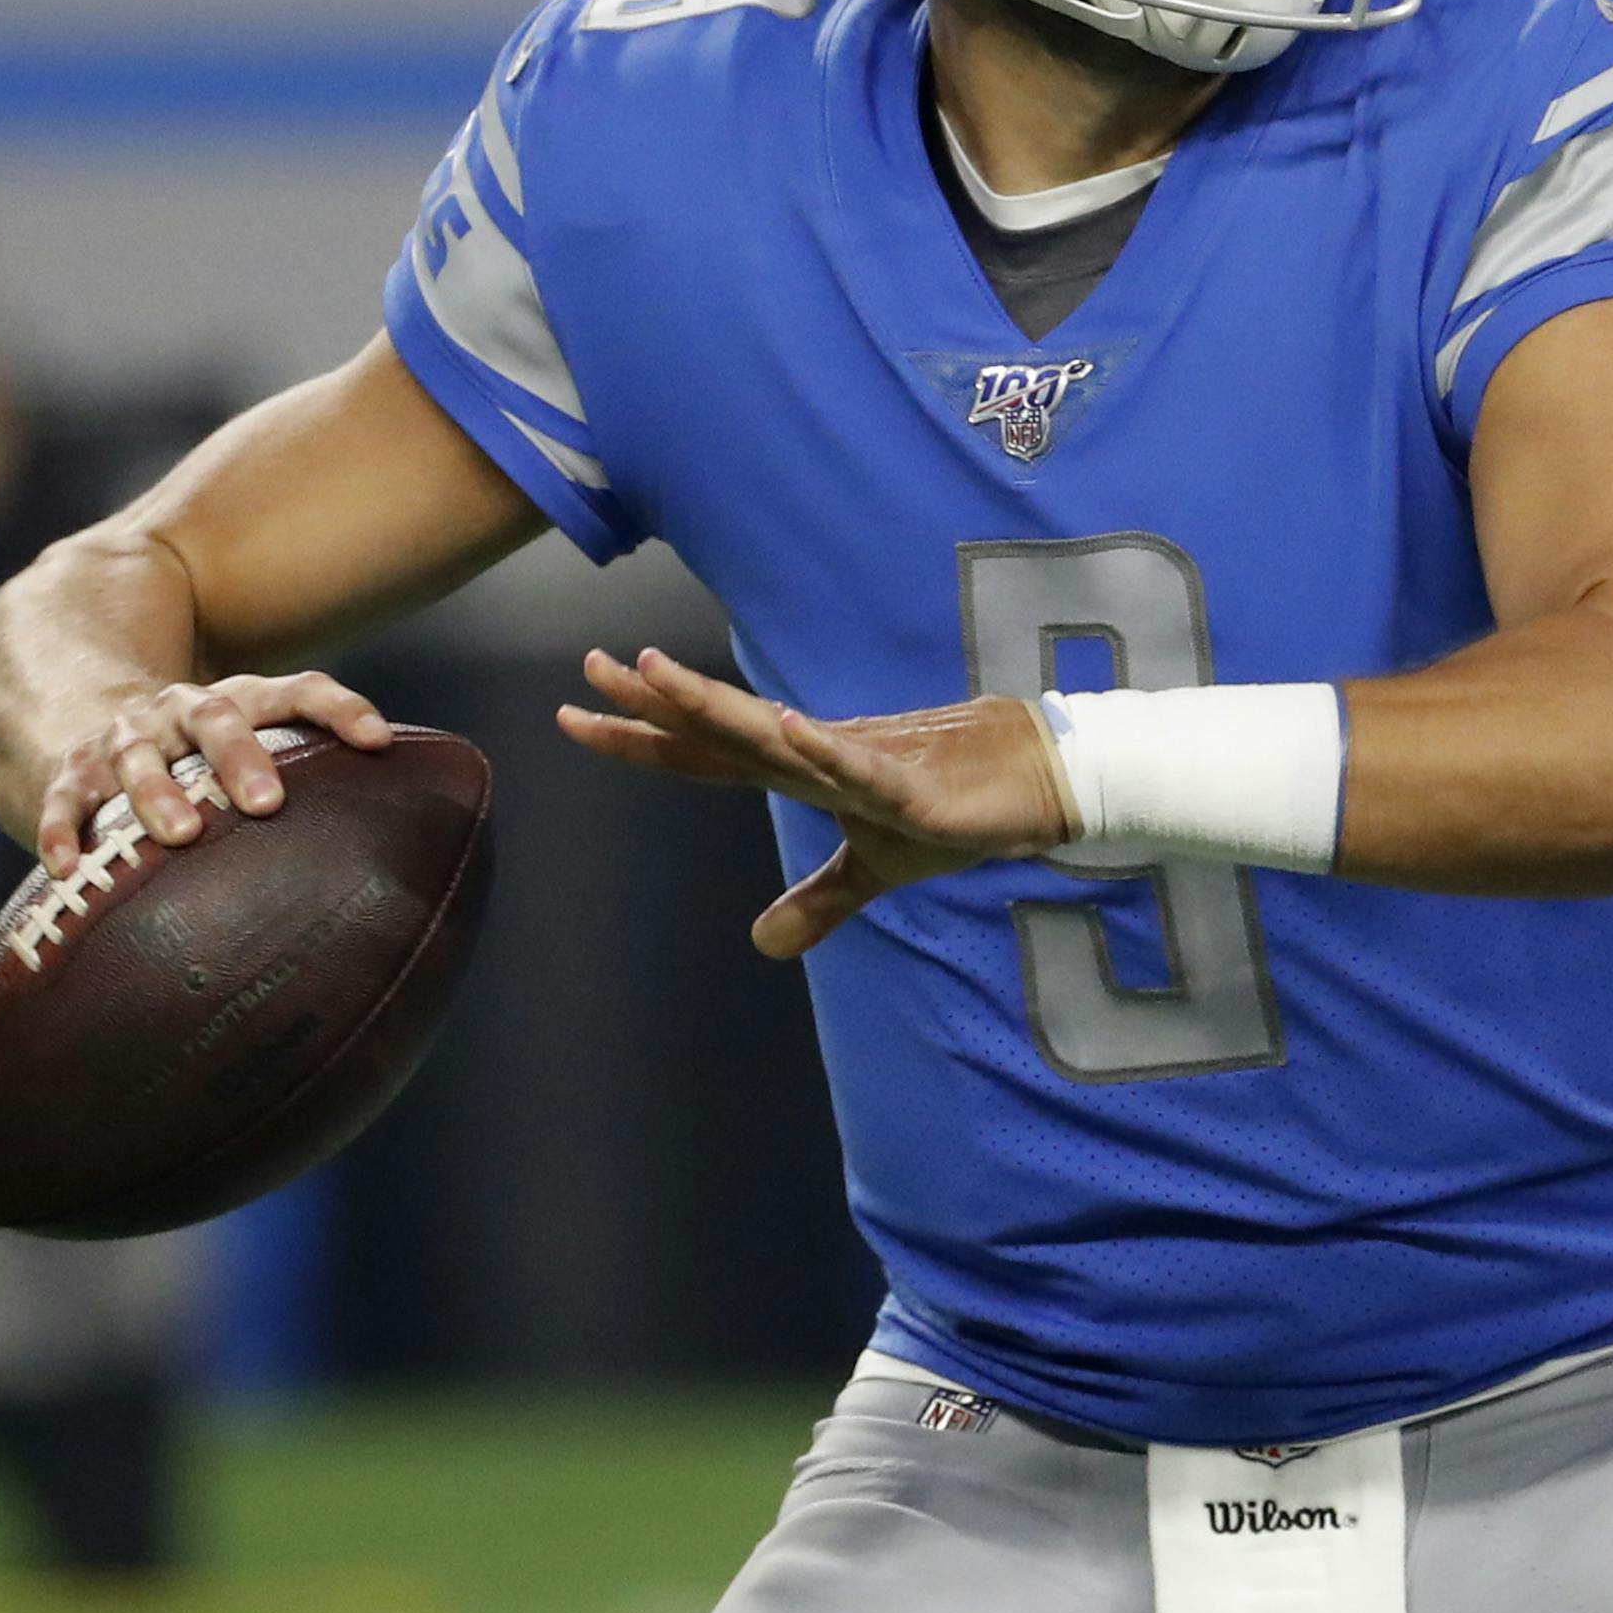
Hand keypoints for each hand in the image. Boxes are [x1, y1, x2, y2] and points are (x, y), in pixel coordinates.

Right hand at [36, 671, 391, 878]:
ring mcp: (126, 738)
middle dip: (242, 757)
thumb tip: (402, 850)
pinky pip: (66, 798)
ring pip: (140, 757)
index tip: (378, 740)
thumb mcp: (249, 745)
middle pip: (218, 718)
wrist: (83, 706)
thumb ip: (310, 779)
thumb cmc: (198, 752)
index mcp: (240, 700)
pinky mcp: (71, 771)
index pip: (299, 691)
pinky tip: (68, 865)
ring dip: (158, 792)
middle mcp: (184, 711)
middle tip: (267, 802)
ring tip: (182, 833)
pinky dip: (64, 828)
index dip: (340, 708)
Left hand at [556, 648, 1079, 958]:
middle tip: (587, 668)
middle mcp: (816, 758)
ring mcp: (860, 766)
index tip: (574, 711)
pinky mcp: (911, 790)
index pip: (702, 755)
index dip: (639, 738)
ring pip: (771, 735)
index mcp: (800, 773)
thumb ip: (819, 901)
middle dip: (651, 702)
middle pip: (718, 731)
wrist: (1039, 781)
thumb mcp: (876, 868)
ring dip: (713, 705)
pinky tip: (784, 726)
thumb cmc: (955, 811)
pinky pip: (859, 768)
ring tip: (654, 672)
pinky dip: (823, 749)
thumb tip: (762, 945)